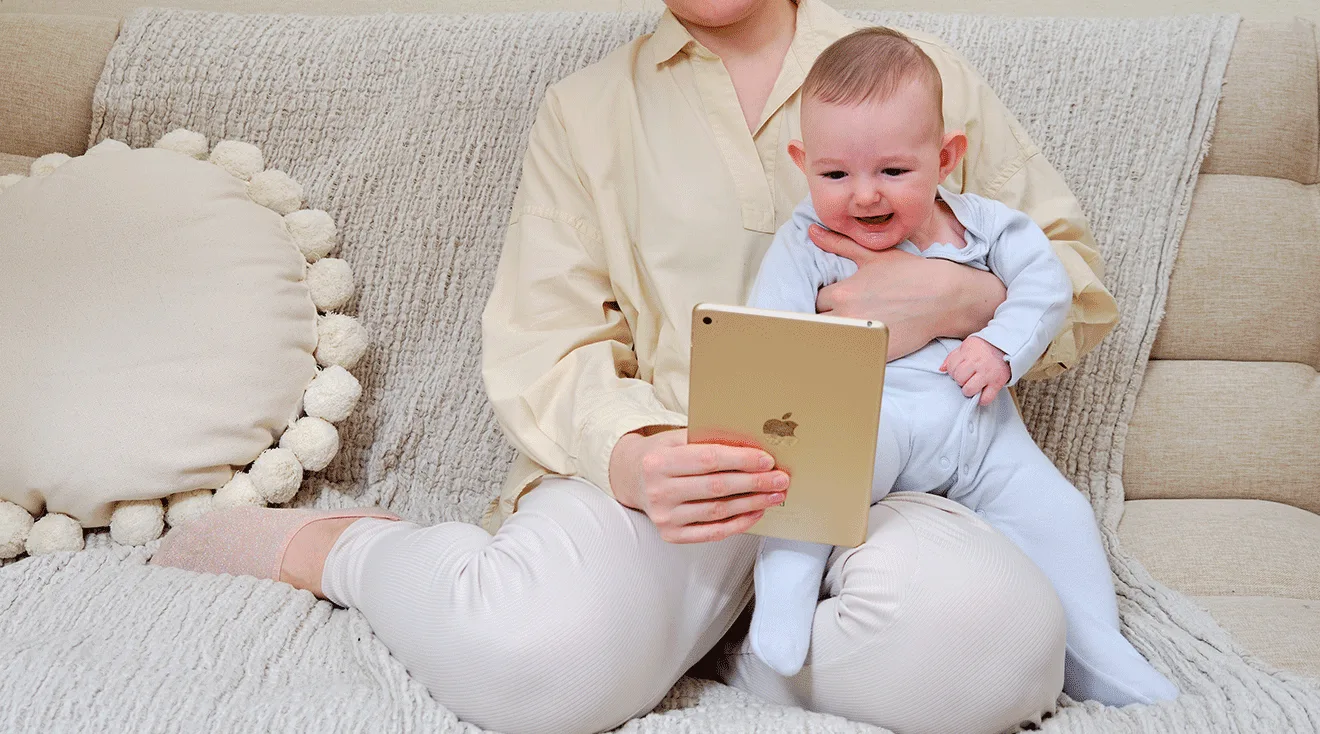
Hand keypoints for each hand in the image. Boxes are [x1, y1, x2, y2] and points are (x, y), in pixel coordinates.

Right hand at [609, 429, 789, 542]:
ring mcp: (664, 517)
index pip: (708, 460)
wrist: (631, 478)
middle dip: (754, 483)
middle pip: (717, 487)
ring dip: (752, 503)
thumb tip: (753, 447)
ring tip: (774, 495)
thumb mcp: (677, 438)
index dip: (741, 460)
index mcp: (658, 462)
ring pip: (718, 511)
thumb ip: (708, 441)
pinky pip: (713, 532)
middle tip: (780, 479)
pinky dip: (738, 523)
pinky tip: (756, 512)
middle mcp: (658, 491)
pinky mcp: (671, 535)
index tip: (767, 460)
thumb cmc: (662, 454)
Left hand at [810, 225, 1006, 359]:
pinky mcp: (875, 353)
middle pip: (817, 323)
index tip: (830, 301)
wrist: (945, 298)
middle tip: (835, 316)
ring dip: (832, 336)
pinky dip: (849, 352)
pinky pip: (850, 358)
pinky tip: (856, 346)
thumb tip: (812, 231)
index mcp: (843, 293)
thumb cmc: (911, 274)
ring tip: (842, 332)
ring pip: (829, 341)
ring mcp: (861, 337)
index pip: (815, 300)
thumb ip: (839, 244)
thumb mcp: (874, 255)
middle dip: (823, 319)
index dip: (821, 301)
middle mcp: (848, 316)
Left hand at [940, 336, 1009, 405]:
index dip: (952, 371)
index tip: (959, 370)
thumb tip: (941, 369)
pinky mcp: (998, 382)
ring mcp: (988, 373)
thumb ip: (953, 357)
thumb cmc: (984, 347)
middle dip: (960, 380)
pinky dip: (982, 399)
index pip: (951, 367)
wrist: (1006, 345)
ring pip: (969, 389)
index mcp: (968, 352)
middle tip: (966, 378)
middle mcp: (978, 362)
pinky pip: (986, 398)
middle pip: (959, 378)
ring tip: (973, 385)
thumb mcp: (966, 346)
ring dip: (968, 390)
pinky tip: (981, 393)